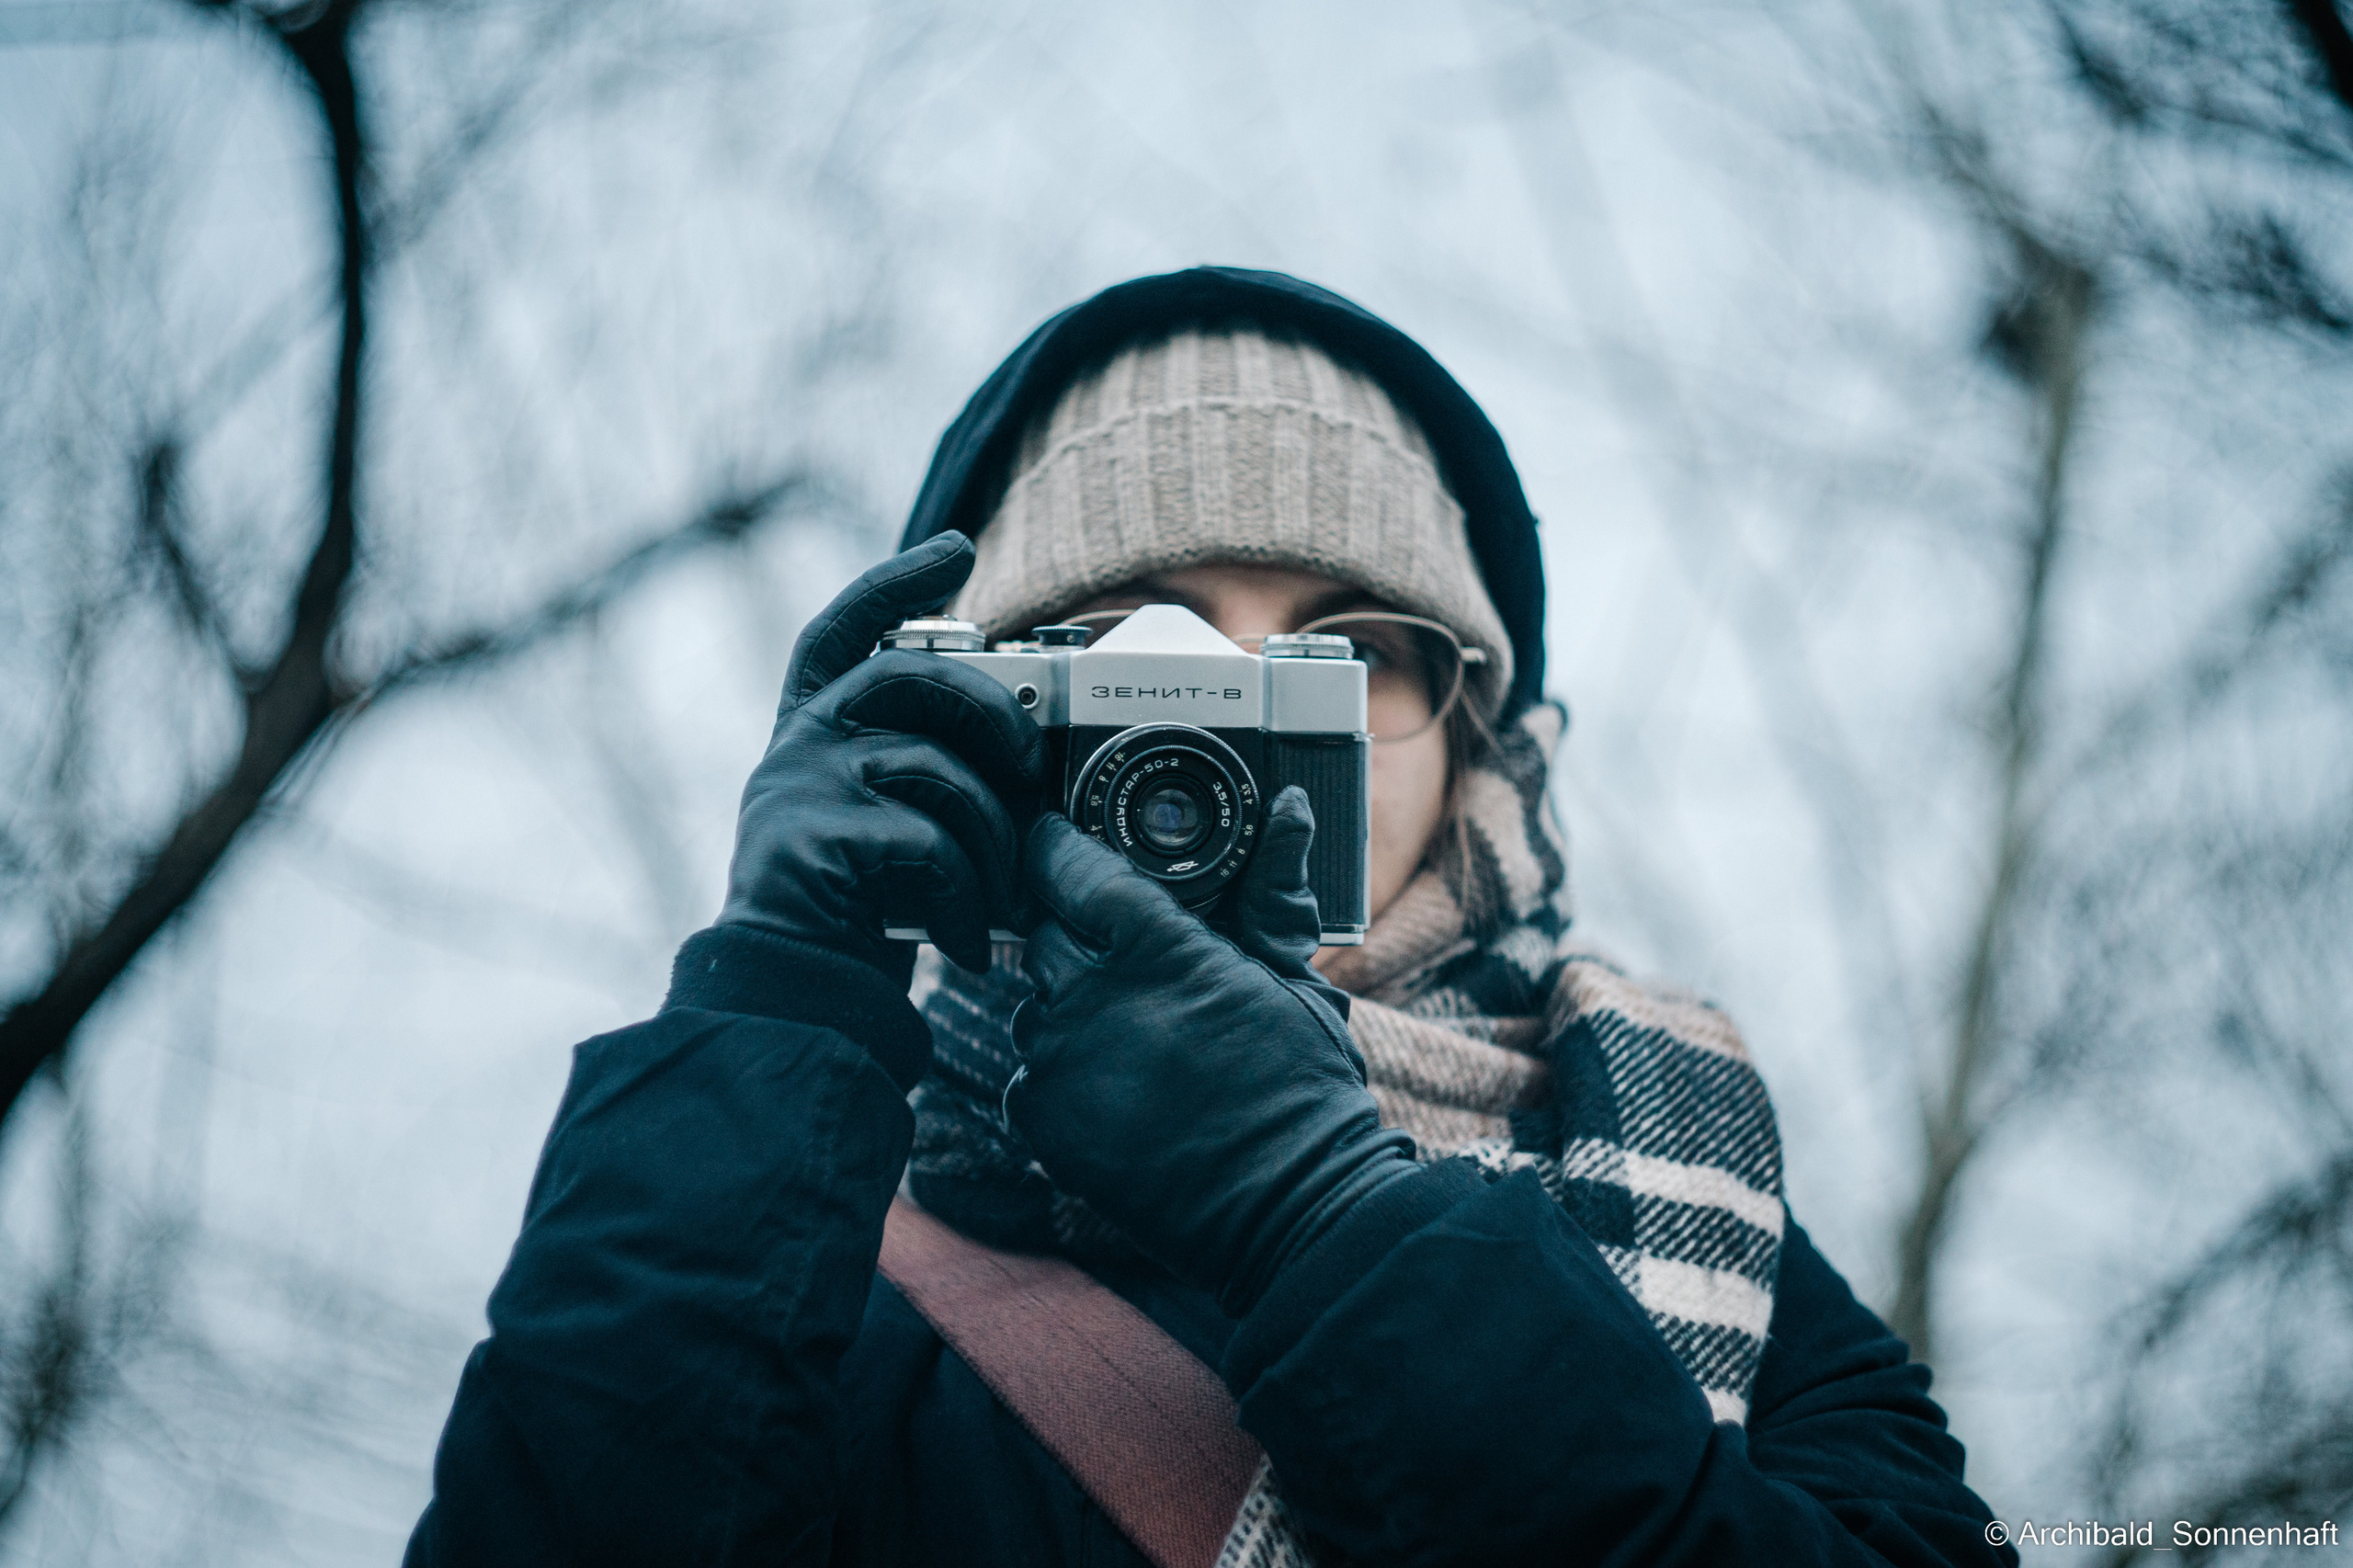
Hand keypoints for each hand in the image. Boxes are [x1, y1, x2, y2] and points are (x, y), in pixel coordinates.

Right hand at [721, 531, 1044, 980]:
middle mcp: (798, 747)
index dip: (895, 582)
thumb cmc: (852, 921)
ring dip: (990, 836)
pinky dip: (967, 896)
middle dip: (986, 709)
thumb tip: (1021, 755)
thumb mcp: (883, 829)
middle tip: (1030, 761)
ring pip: (932, 766)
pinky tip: (969, 939)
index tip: (953, 548)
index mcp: (812, 735)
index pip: (844, 629)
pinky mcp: (814, 839)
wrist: (790, 1001)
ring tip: (1001, 895)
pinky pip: (927, 841)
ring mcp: (800, 788)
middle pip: (906, 674)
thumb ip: (918, 775)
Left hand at [1009, 789, 1417, 1314]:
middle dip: (1074, 939)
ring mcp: (1059, 1061)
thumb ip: (1270, 891)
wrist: (1287, 1207)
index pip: (1068, 866)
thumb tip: (1290, 807)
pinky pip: (1027, 1074)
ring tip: (1132, 1039)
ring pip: (1033, 1006)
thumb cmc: (1301, 1088)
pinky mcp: (1042, 1121)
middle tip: (1122, 963)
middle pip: (1043, 934)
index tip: (1056, 842)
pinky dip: (1058, 1074)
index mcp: (1154, 947)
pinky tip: (1113, 1089)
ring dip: (1067, 1010)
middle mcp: (1090, 996)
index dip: (1056, 848)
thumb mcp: (1294, 978)